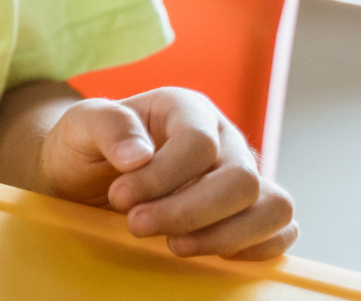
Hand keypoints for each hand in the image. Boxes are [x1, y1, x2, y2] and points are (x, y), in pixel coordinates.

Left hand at [40, 88, 296, 259]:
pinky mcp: (249, 211)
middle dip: (187, 212)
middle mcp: (223, 139)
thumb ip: (106, 126)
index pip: (199, 143)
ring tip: (174, 245)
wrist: (85, 176)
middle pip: (240, 180)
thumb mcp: (79, 125)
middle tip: (137, 226)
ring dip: (224, 236)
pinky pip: (281, 230)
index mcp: (186, 108)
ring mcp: (241, 175)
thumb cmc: (86, 146)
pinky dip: (255, 248)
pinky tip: (207, 251)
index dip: (162, 177)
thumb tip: (138, 155)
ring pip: (273, 207)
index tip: (120, 198)